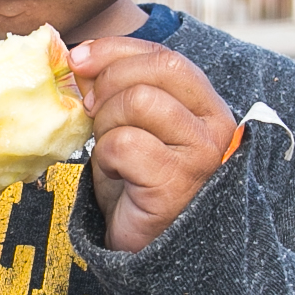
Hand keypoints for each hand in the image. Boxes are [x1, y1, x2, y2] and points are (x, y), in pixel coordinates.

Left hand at [69, 37, 236, 252]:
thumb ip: (120, 88)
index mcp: (207, 106)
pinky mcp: (176, 182)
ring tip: (112, 151)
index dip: (116, 50)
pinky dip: (106, 157)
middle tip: (91, 112)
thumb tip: (80, 59)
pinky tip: (118, 176)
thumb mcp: (131, 123)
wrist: (144, 244)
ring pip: (136, 102)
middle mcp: (215, 127)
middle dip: (107, 85)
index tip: (78, 59)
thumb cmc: (136, 180)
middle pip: (152, 73)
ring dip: (106, 124)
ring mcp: (201, 156)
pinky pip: (123, 144)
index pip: (164, 56)